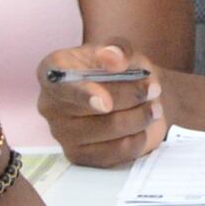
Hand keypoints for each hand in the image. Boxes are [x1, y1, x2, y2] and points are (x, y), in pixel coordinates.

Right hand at [37, 44, 167, 167]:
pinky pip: (117, 151)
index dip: (83, 94)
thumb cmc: (117, 71)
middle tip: (154, 89)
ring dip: (141, 116)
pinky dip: (138, 137)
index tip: (106, 103)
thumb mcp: (121, 51)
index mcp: (52, 72)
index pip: (59, 84)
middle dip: (131, 97)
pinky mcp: (79, 156)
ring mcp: (62, 134)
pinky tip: (142, 126)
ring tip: (153, 106)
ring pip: (110, 128)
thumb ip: (118, 49)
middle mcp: (50, 105)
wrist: (130, 98)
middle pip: (93, 108)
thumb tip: (112, 58)